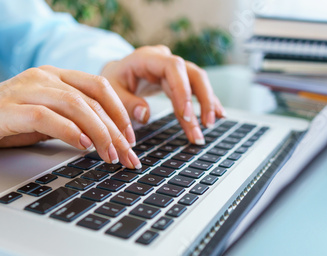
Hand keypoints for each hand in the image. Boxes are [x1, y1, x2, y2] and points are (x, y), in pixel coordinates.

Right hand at [0, 66, 141, 168]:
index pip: (99, 87)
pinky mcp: (8, 109)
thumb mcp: (42, 122)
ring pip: (75, 105)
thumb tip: (102, 140)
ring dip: (100, 133)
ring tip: (111, 156)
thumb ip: (69, 123)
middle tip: (129, 156)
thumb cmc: (0, 125)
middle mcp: (42, 78)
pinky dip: (70, 131)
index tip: (132, 140)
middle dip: (116, 129)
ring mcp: (24, 90)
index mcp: (54, 77)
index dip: (121, 113)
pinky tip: (84, 147)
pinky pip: (47, 116)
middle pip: (92, 97)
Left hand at [101, 45, 224, 144]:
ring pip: (197, 82)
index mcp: (146, 58)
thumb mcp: (110, 94)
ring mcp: (173, 68)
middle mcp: (163, 59)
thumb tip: (145, 115)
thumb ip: (126, 104)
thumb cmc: (111, 83)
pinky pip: (195, 89)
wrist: (113, 75)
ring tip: (210, 125)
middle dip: (202, 100)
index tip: (186, 115)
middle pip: (192, 74)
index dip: (182, 90)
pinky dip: (205, 103)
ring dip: (206, 104)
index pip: (173, 68)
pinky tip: (216, 116)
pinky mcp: (178, 79)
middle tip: (204, 125)